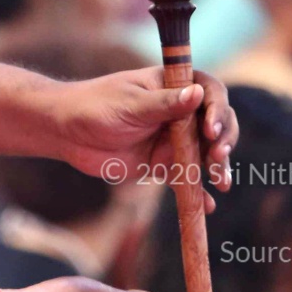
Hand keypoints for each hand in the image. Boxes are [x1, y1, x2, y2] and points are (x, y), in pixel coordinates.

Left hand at [45, 68, 237, 202]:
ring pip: (206, 152)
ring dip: (219, 166)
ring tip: (221, 182)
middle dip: (224, 138)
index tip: (210, 129)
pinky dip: (199, 192)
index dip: (217, 108)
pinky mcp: (162, 163)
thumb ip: (164, 104)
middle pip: (216, 122)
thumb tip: (198, 93)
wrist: (66, 132)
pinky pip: (187, 178)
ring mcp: (172, 138)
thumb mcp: (129, 104)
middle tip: (217, 156)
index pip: (209, 90)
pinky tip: (208, 206)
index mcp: (171, 85)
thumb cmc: (93, 107)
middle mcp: (178, 111)